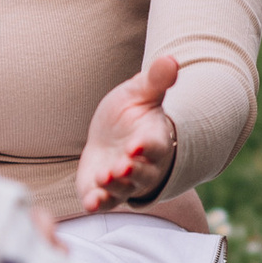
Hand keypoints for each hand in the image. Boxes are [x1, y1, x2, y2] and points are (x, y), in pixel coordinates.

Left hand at [77, 55, 180, 213]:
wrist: (111, 137)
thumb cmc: (131, 114)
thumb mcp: (140, 92)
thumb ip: (155, 80)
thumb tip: (171, 59)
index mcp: (152, 139)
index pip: (155, 146)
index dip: (147, 147)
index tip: (137, 144)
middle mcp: (142, 166)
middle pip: (143, 173)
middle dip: (134, 170)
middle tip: (122, 165)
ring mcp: (124, 182)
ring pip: (124, 190)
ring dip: (115, 186)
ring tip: (105, 177)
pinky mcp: (104, 193)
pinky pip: (104, 202)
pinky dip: (98, 203)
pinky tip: (90, 202)